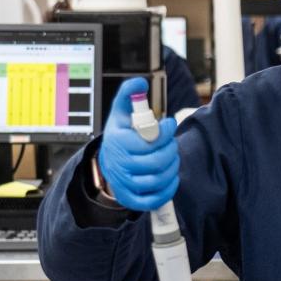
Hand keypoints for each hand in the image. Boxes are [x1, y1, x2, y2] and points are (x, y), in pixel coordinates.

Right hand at [97, 77, 178, 210]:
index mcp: (118, 142)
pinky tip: (172, 176)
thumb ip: (129, 93)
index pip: (148, 141)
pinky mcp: (132, 198)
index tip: (170, 124)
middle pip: (157, 161)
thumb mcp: (121, 111)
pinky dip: (168, 188)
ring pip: (159, 178)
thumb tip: (140, 82)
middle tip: (172, 142)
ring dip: (172, 166)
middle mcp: (120, 165)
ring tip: (171, 156)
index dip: (165, 132)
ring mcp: (125, 183)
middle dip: (171, 149)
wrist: (108, 161)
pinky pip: (154, 198)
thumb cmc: (120, 135)